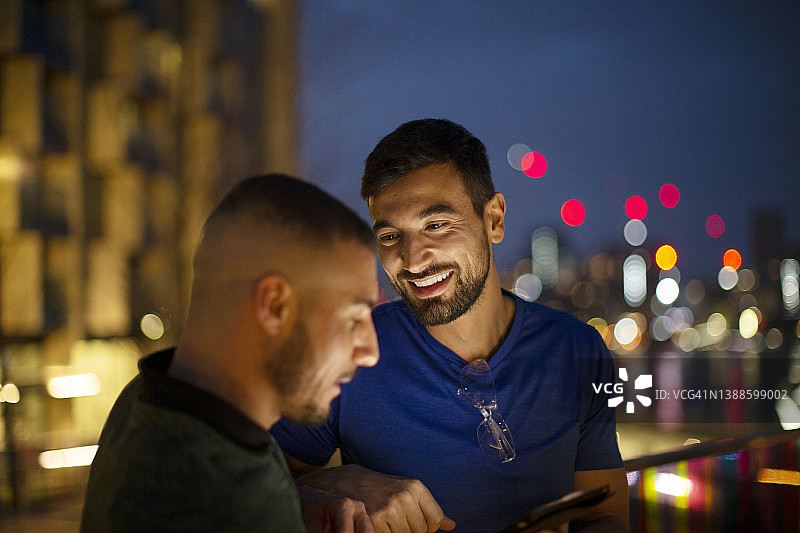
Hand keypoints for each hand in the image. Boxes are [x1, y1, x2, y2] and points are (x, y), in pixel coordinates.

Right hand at [297, 464, 455, 532]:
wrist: (347, 483)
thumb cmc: (380, 488)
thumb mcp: (406, 490)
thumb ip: (429, 508)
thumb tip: (451, 525)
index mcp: (415, 487)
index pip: (435, 521)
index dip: (427, 527)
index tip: (415, 523)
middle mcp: (404, 496)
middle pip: (421, 532)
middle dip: (410, 531)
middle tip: (395, 521)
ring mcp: (389, 509)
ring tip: (385, 522)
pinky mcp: (375, 520)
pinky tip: (377, 525)